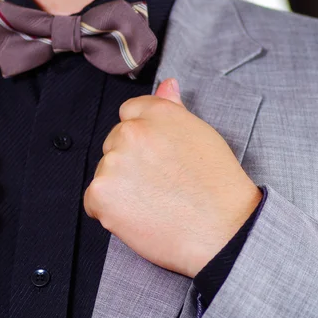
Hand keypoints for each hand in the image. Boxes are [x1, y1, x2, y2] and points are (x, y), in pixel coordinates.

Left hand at [84, 78, 260, 277]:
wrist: (223, 232)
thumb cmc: (218, 188)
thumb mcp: (201, 135)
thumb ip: (173, 109)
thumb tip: (166, 84)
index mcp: (156, 114)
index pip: (129, 113)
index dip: (142, 139)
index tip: (154, 158)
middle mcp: (131, 132)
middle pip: (113, 144)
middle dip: (128, 163)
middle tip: (158, 185)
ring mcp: (113, 163)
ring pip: (104, 172)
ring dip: (119, 188)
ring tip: (153, 204)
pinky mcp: (100, 193)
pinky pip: (94, 201)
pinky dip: (109, 212)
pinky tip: (138, 217)